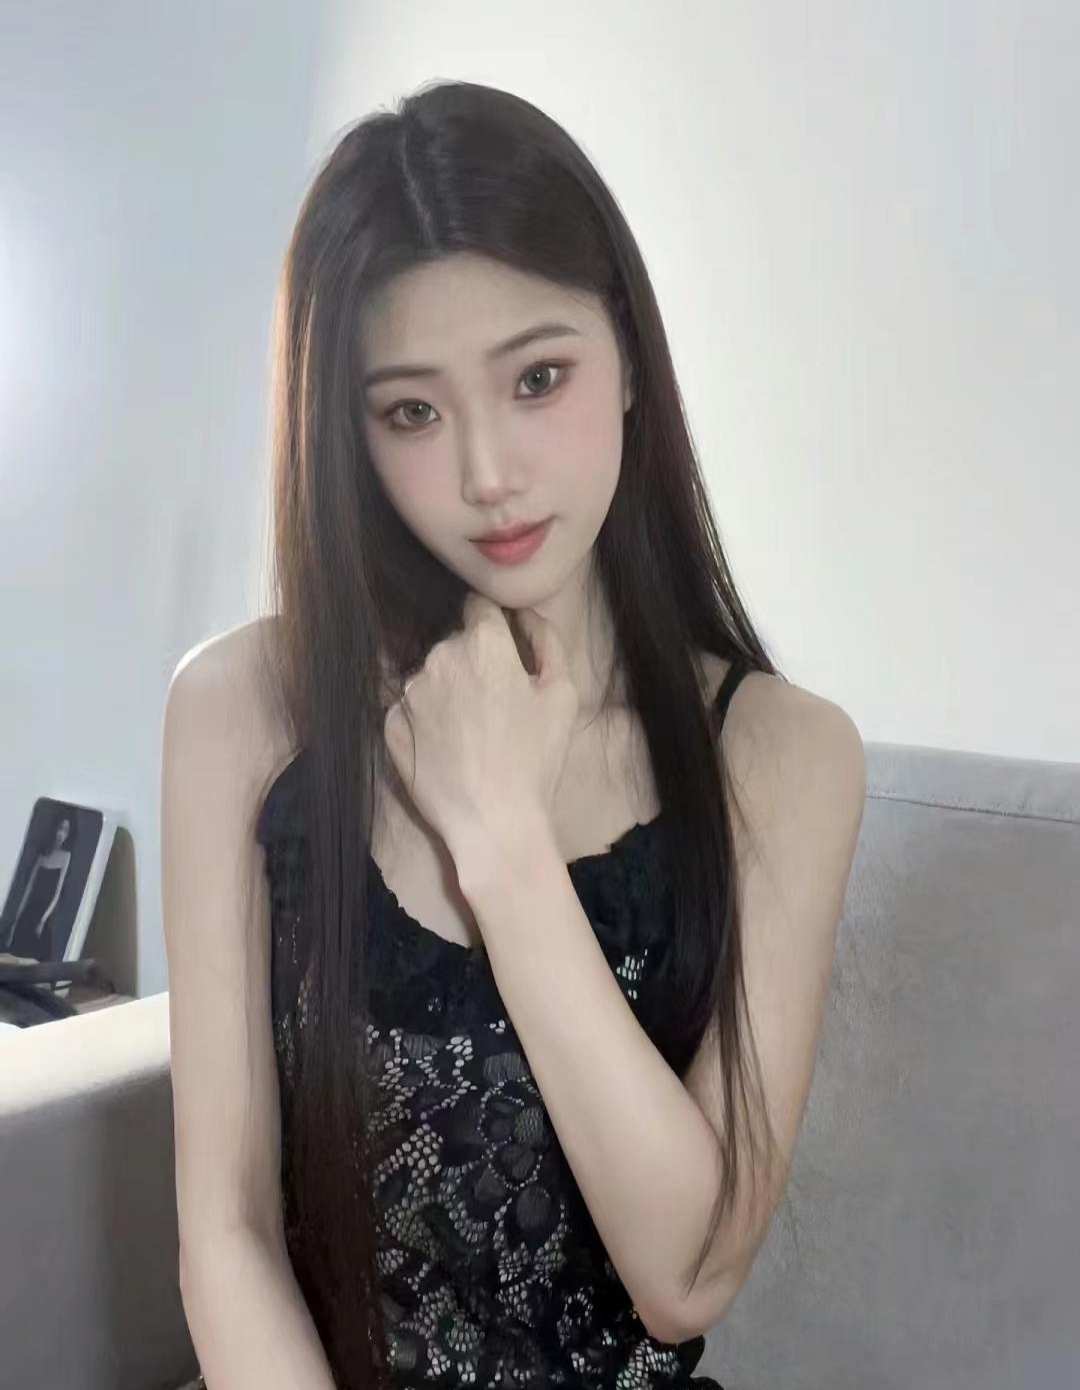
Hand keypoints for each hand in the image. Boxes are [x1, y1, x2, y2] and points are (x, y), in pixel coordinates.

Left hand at [383, 592, 578, 866]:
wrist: (493, 820)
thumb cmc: (535, 757)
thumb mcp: (562, 694)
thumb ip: (546, 641)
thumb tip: (526, 615)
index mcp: (482, 643)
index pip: (480, 606)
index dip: (494, 624)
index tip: (504, 649)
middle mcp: (438, 657)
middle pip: (455, 645)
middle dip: (473, 663)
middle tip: (495, 704)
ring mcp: (409, 693)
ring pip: (431, 677)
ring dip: (448, 691)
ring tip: (470, 732)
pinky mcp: (390, 726)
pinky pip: (409, 710)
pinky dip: (426, 721)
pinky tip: (448, 748)